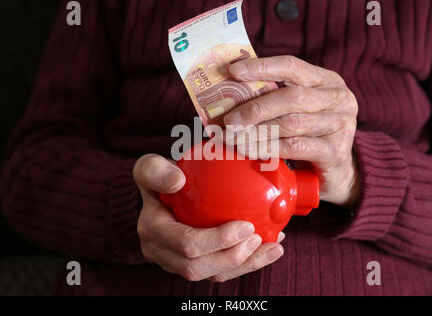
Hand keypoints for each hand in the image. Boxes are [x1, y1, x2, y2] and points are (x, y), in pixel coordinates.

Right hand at [133, 154, 284, 281]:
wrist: (157, 195)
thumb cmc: (157, 179)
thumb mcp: (149, 167)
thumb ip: (156, 170)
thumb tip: (177, 181)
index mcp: (153, 231)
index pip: (186, 244)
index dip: (217, 240)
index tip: (246, 225)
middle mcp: (161, 253)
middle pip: (198, 267)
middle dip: (233, 257)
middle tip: (259, 237)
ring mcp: (176, 262)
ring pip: (212, 274)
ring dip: (245, 264)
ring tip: (273, 248)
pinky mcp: (193, 264)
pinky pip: (220, 270)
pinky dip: (246, 262)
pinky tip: (269, 247)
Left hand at [224, 55, 359, 206]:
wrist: (339, 172)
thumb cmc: (310, 135)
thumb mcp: (298, 110)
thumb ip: (276, 97)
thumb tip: (231, 91)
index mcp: (327, 81)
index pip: (292, 66)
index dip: (262, 67)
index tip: (234, 71)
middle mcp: (339, 99)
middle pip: (291, 97)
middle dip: (255, 108)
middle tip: (230, 120)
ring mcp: (341, 125)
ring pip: (291, 124)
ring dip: (257, 131)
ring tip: (234, 138)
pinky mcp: (335, 151)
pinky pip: (295, 147)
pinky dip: (268, 148)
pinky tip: (250, 151)